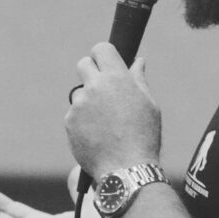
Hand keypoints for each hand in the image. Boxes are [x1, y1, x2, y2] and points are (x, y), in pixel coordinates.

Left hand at [66, 43, 161, 178]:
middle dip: (91, 72)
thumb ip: (138, 79)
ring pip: (80, 93)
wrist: (126, 169)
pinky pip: (74, 114)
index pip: (101, 49)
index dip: (103, 55)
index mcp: (117, 78)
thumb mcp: (149, 105)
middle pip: (83, 64)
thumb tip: (138, 61)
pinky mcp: (70, 121)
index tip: (106, 63)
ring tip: (106, 123)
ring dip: (88, 101)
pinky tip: (97, 135)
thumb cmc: (144, 136)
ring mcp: (80, 104)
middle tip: (102, 88)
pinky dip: (83, 121)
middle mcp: (96, 86)